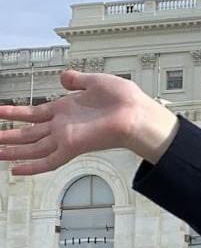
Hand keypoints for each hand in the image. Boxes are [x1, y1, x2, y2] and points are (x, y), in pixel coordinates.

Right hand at [0, 69, 178, 175]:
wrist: (139, 114)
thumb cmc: (126, 100)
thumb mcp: (96, 82)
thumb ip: (77, 80)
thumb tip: (64, 76)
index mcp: (66, 109)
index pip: (35, 113)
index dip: (16, 113)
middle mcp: (63, 125)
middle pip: (29, 133)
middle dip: (8, 135)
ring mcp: (66, 137)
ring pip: (32, 147)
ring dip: (12, 150)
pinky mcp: (71, 147)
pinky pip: (47, 160)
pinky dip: (31, 167)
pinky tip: (14, 171)